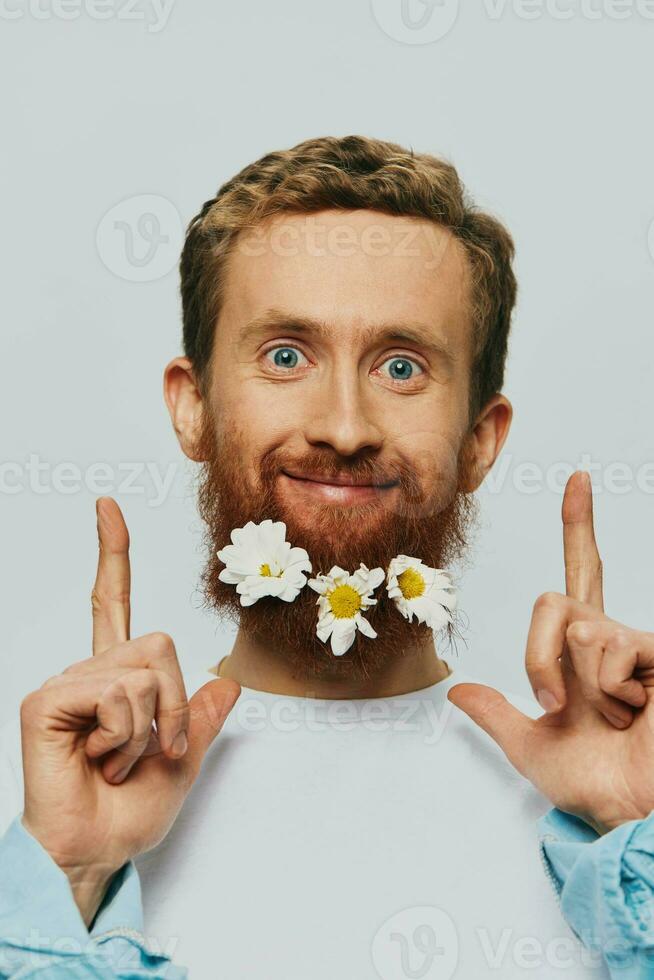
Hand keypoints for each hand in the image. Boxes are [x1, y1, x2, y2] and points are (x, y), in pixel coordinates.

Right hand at [20, 497, 239, 924]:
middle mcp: (90, 671)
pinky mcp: (49, 699)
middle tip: (152, 751)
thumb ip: (203, 718)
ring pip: (147, 671)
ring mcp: (68, 682)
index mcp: (116, 679)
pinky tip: (97, 759)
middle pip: (162, 644)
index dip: (112, 553)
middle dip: (176, 706)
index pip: (114, 602)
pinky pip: (118, 694)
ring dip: (150, 730)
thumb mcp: (184, 761)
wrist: (96, 852)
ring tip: (117, 760)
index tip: (107, 506)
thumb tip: (229, 680)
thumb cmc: (129, 811)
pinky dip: (125, 736)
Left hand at [448, 471, 653, 835]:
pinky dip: (610, 687)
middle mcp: (608, 637)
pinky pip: (609, 644)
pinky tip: (636, 710)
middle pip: (553, 602)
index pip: (578, 577)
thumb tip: (458, 691)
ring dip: (582, 685)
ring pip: (576, 627)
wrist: (629, 811)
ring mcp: (634, 643)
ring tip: (613, 717)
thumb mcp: (531, 747)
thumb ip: (496, 715)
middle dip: (540, 658)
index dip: (579, 527)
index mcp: (581, 652)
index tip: (577, 481)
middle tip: (555, 706)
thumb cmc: (594, 783)